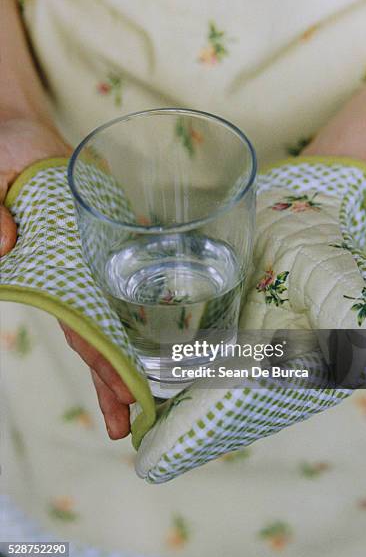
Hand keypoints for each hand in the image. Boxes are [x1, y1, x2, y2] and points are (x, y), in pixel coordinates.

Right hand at [0, 117, 133, 438]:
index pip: (80, 327)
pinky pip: (123, 274)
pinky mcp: (106, 237)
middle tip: (135, 420)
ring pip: (113, 313)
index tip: (123, 401)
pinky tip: (158, 327)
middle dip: (116, 377)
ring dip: (128, 352)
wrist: (21, 136)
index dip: (102, 363)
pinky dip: (138, 303)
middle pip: (99, 334)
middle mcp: (74, 276)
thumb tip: (4, 245)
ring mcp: (90, 261)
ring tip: (147, 396)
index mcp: (49, 273)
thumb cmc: (4, 155)